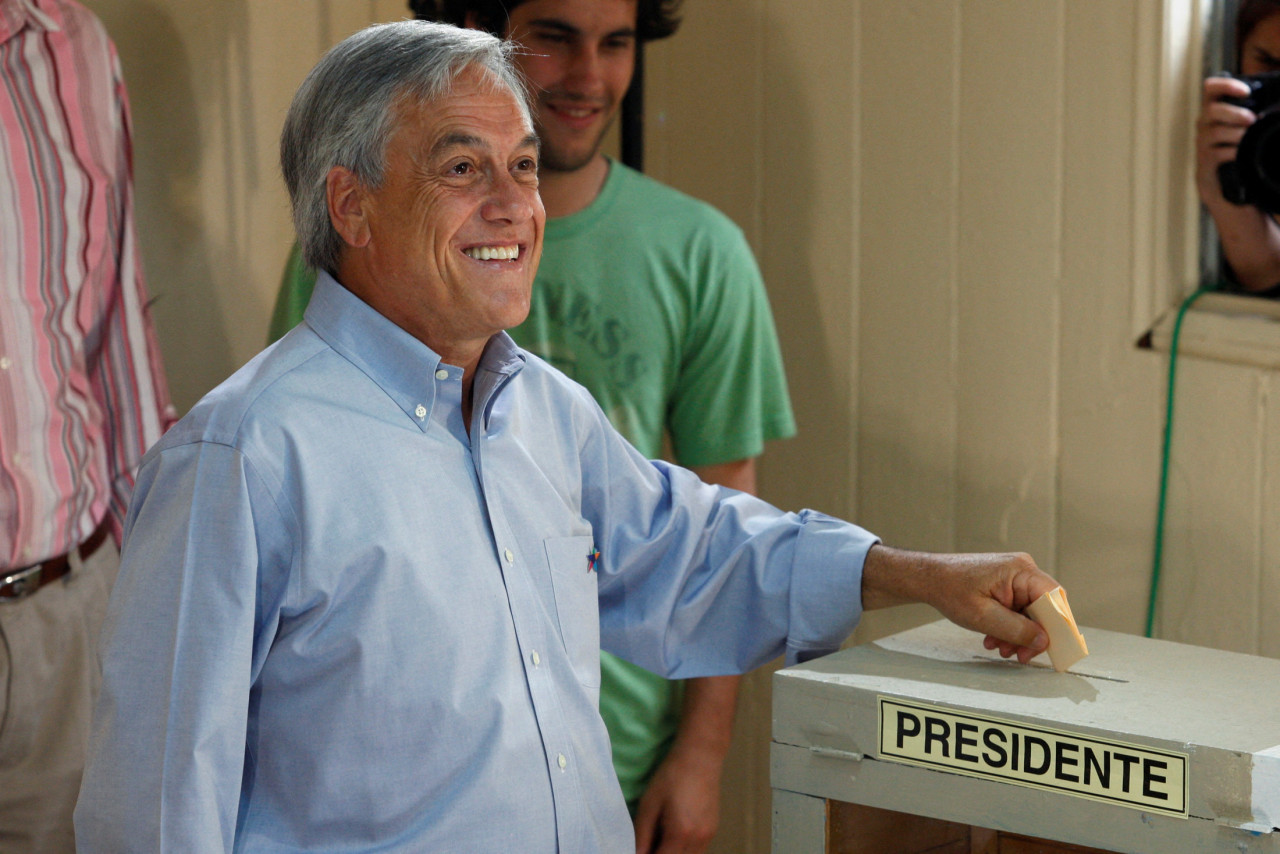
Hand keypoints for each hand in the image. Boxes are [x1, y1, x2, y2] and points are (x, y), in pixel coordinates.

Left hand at [632, 740, 721, 853]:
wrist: (700, 757)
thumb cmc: (671, 777)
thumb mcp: (649, 804)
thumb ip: (642, 835)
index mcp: (680, 834)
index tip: (640, 849)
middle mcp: (698, 840)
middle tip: (648, 844)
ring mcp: (709, 836)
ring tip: (659, 839)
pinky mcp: (713, 830)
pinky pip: (696, 851)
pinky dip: (683, 850)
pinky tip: (672, 835)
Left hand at [862, 546, 1055, 663]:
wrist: (928, 578)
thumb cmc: (950, 589)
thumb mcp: (983, 616)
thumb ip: (1016, 630)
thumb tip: (1044, 641)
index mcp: (1021, 570)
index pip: (1054, 599)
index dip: (1057, 626)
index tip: (1053, 649)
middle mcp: (1022, 570)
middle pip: (1043, 608)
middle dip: (1031, 635)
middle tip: (1020, 656)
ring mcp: (1015, 577)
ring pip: (1030, 612)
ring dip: (1017, 634)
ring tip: (1000, 648)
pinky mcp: (1006, 584)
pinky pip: (1018, 609)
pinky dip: (1009, 626)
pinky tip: (993, 638)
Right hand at [1196, 76, 1254, 204]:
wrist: (1220, 182)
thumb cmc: (1235, 148)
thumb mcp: (1241, 127)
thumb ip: (1251, 113)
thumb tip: (1277, 106)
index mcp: (1215, 110)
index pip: (1211, 88)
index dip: (1226, 85)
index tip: (1247, 91)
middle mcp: (1205, 124)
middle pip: (1212, 110)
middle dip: (1234, 113)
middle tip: (1252, 119)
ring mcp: (1203, 142)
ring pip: (1216, 131)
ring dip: (1237, 133)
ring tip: (1249, 137)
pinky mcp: (1205, 160)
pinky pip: (1218, 152)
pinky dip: (1233, 152)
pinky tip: (1242, 153)